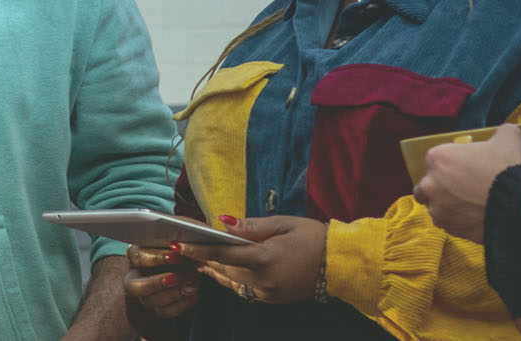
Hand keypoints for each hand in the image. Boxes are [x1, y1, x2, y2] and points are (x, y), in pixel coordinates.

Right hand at [122, 243, 199, 317]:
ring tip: (191, 285)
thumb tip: (177, 246)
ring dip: (173, 294)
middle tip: (178, 277)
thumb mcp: (177, 245)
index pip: (138, 258)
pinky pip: (166, 312)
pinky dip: (182, 304)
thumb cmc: (181, 251)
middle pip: (137, 287)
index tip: (171, 256)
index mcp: (135, 257)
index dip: (154, 258)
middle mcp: (135, 278)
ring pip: (151, 302)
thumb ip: (175, 246)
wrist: (189, 265)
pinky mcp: (159, 308)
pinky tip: (194, 294)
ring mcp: (146, 296)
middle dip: (158, 283)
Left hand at [179, 215, 326, 303]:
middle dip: (203, 257)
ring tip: (196, 259)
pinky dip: (230, 279)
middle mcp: (262, 280)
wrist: (340, 265)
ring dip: (214, 269)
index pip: (223, 253)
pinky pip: (243, 289)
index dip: (199, 248)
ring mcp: (267, 292)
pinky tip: (221, 271)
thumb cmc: (314, 238)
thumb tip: (223, 223)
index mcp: (263, 258)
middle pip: (224, 268)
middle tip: (183, 248)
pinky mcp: (272, 298)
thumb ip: (251, 226)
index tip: (180, 244)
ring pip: (231, 281)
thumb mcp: (283, 224)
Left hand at [413, 122, 520, 240]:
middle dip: (439, 185)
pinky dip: (460, 221)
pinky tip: (477, 216)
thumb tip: (501, 135)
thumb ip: (498, 132)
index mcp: (438, 158)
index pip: (435, 158)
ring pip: (437, 207)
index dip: (450, 161)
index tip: (464, 165)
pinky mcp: (451, 230)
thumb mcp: (509, 136)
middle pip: (426, 185)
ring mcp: (439, 210)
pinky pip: (450, 224)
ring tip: (472, 203)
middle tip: (461, 186)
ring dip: (448, 205)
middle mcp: (431, 185)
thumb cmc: (510, 168)